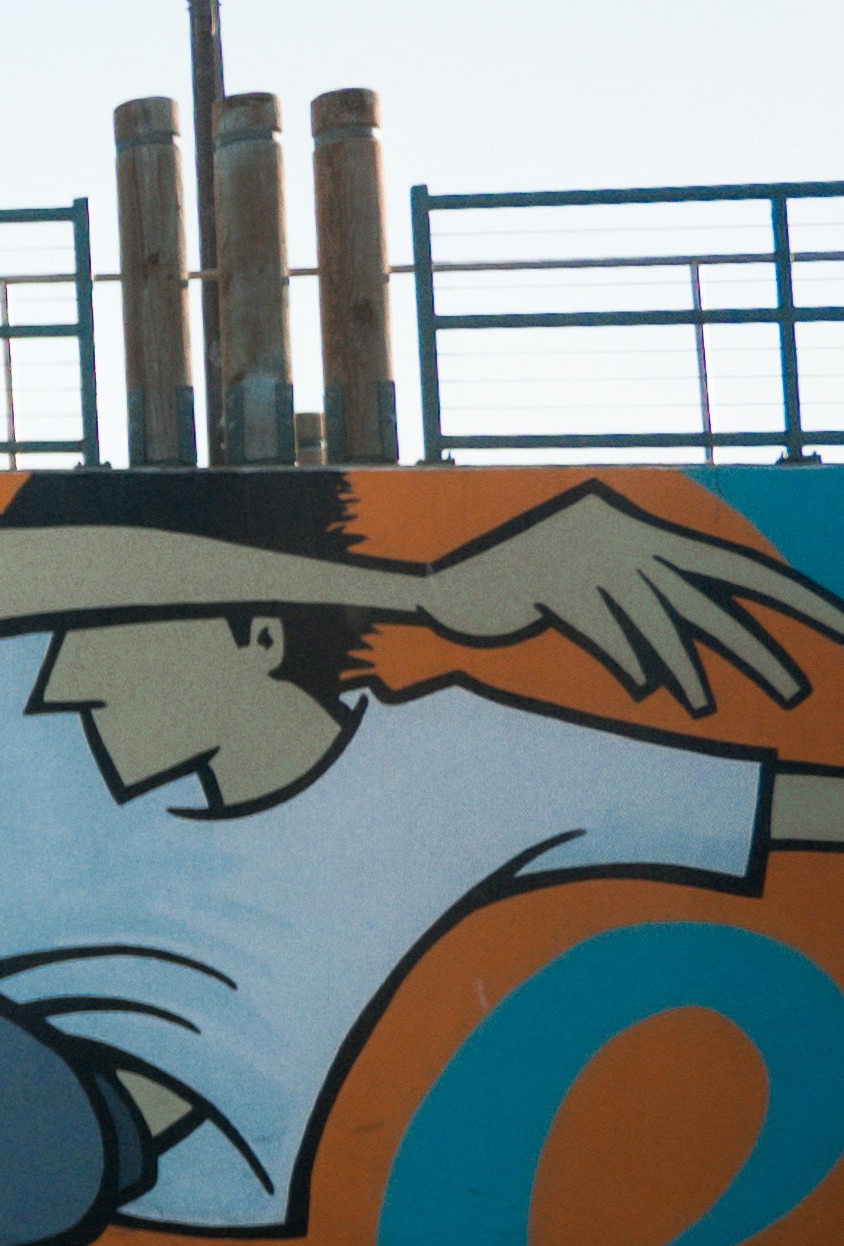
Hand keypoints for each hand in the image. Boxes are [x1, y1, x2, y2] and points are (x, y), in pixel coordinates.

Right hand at [422, 489, 843, 713]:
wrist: (443, 583)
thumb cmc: (521, 590)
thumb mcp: (590, 587)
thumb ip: (640, 612)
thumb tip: (680, 665)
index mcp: (650, 537)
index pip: (744, 571)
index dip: (802, 601)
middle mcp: (631, 543)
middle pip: (713, 604)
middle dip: (759, 650)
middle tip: (796, 692)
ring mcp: (592, 560)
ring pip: (660, 624)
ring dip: (685, 672)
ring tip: (703, 709)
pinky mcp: (554, 584)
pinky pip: (607, 631)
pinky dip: (627, 661)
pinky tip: (641, 691)